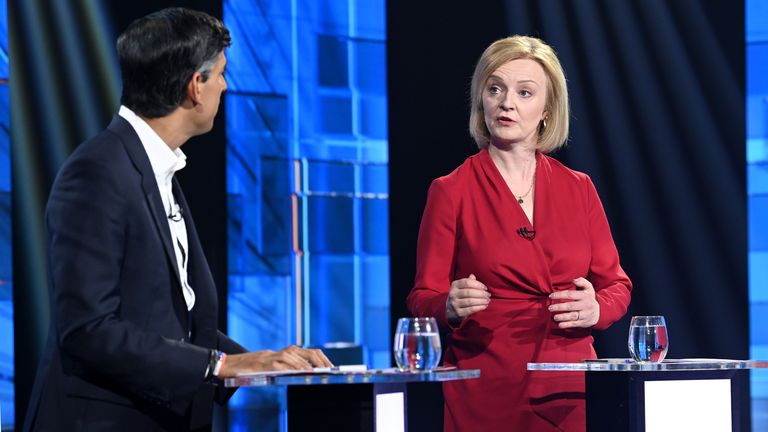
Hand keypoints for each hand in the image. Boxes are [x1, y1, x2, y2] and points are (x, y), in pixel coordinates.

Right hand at [218, 345, 332, 377]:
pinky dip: (294, 368)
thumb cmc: (259, 367)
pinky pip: (284, 364)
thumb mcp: (278, 366)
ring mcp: (276, 356)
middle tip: (329, 369)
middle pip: (307, 353)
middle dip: (320, 361)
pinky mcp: (268, 363)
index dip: (322, 358)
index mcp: (288, 351)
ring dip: (309, 364)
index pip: (310, 352)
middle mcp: (284, 351)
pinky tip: (302, 372)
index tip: (331, 366)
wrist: (236, 364)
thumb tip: (309, 373)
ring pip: (296, 357)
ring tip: (318, 371)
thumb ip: (291, 367)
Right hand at [446, 274, 489, 323]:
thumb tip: (473, 275)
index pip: (467, 282)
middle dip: (481, 293)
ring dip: (481, 301)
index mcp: (454, 285)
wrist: (450, 311)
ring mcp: (454, 304)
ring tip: (487, 301)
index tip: (485, 288)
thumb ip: (467, 282)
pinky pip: (470, 310)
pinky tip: (484, 306)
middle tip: (488, 295)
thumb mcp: (461, 288)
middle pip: (469, 292)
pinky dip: (479, 307)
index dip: (478, 284)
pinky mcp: (458, 313)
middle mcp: (453, 294)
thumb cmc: (460, 297)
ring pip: (470, 301)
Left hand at [547, 277, 599, 328]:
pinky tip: (560, 325)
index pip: (570, 295)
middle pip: (570, 306)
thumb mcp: (588, 289)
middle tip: (550, 308)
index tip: (551, 296)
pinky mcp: (584, 323)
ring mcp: (585, 315)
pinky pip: (575, 324)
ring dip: (562, 317)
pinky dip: (567, 325)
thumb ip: (582, 282)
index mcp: (585, 296)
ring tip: (554, 317)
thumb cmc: (589, 299)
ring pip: (572, 316)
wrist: (599, 312)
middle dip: (559, 307)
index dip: (560, 295)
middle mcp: (586, 306)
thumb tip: (574, 280)